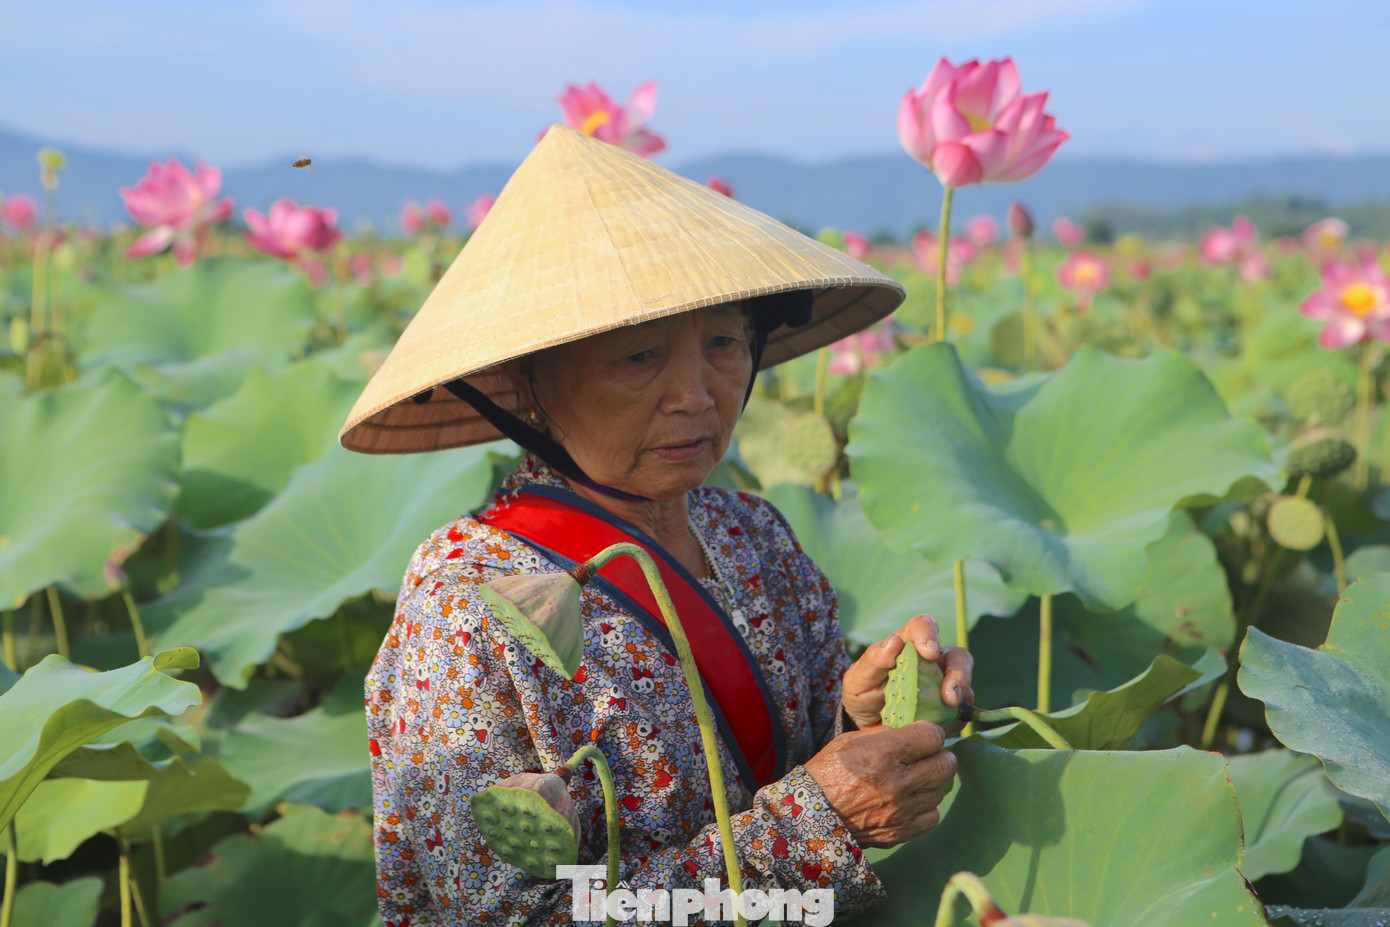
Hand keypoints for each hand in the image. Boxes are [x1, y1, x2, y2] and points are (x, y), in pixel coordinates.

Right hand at [803, 721, 956, 848]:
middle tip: (931, 756)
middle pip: (945, 764)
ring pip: (939, 790)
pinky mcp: (899, 832)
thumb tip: (912, 735)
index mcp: (882, 753)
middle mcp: (896, 782)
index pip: (932, 736)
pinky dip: (926, 807)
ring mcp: (900, 810)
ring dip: (932, 782)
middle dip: (941, 756)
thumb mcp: (851, 741)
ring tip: (918, 779)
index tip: (926, 736)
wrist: (810, 814)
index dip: (932, 733)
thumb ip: (885, 735)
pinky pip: (932, 817)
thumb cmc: (829, 772)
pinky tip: (913, 801)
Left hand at [841, 614, 973, 732]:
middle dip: (959, 674)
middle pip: (958, 657)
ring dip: (958, 700)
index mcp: (908, 644)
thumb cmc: (862, 691)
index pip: (923, 627)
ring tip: (941, 717)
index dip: (929, 635)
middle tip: (950, 697)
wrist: (866, 724)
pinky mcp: (950, 708)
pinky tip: (935, 728)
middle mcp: (933, 661)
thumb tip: (894, 642)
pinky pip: (962, 713)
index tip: (929, 653)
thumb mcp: (859, 677)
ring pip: (965, 685)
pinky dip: (952, 721)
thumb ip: (874, 660)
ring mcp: (944, 684)